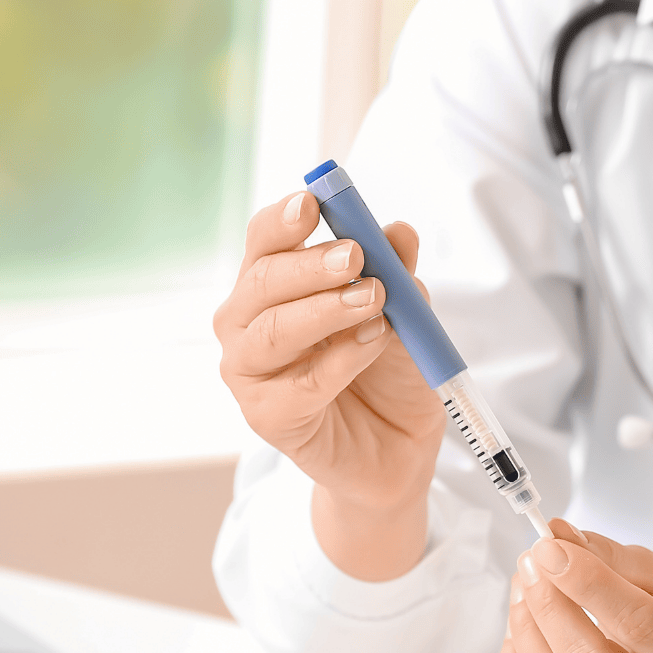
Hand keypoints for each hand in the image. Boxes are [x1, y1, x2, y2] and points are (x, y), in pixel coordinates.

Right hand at [214, 192, 444, 578]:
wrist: (398, 448)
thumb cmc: (389, 375)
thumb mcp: (404, 316)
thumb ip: (397, 276)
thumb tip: (400, 232)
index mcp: (273, 287)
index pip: (264, 242)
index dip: (283, 220)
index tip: (313, 203)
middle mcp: (247, 324)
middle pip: (260, 281)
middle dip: (310, 264)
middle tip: (356, 257)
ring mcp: (250, 372)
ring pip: (271, 331)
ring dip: (324, 309)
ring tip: (373, 300)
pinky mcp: (267, 417)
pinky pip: (299, 384)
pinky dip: (339, 359)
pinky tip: (372, 342)